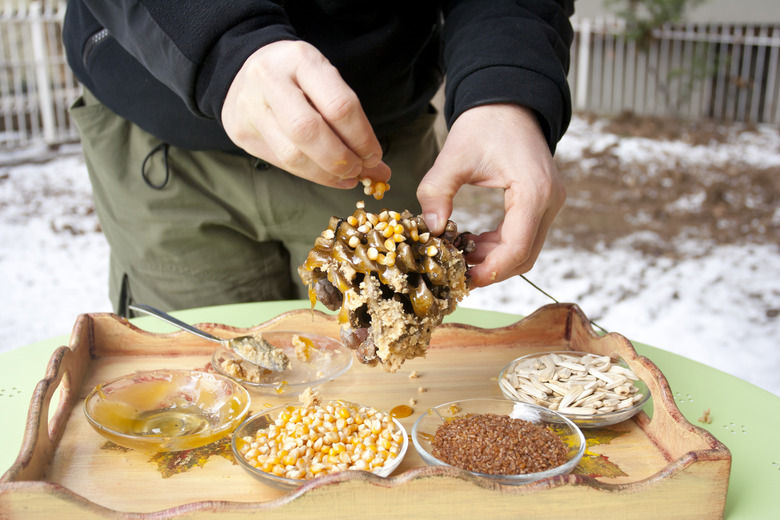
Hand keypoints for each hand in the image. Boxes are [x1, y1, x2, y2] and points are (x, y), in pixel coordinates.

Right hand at [221, 40, 389, 187]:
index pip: (339, 106)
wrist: (244, 67)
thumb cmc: (297, 77)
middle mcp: (270, 80)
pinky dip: (309, 174)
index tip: (375, 156)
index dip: (362, 139)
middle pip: (309, 132)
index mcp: (301, 60)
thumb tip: (380, 171)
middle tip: (358, 170)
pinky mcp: (241, 132)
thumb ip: (352, 120)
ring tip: (345, 177)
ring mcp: (250, 107)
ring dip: (325, 174)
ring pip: (292, 154)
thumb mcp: (326, 82)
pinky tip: (326, 176)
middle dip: (341, 160)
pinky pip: (280, 162)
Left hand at [416, 104, 565, 286]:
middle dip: (490, 269)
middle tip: (457, 273)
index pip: (517, 248)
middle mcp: (550, 200)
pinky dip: (500, 244)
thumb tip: (430, 230)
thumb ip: (436, 192)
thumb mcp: (453, 157)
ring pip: (527, 248)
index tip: (463, 278)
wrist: (508, 101)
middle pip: (525, 255)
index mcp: (533, 190)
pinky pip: (525, 234)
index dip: (490, 270)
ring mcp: (551, 201)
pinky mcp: (544, 201)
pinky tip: (472, 240)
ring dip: (494, 258)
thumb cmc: (484, 124)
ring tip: (460, 253)